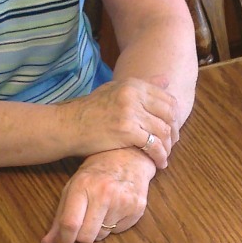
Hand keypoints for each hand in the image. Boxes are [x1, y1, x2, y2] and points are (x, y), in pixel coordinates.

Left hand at [41, 148, 155, 242]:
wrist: (129, 156)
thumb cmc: (97, 171)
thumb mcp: (73, 187)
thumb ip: (60, 216)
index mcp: (83, 185)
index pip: (70, 224)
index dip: (63, 240)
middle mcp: (104, 193)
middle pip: (86, 237)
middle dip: (80, 238)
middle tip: (80, 229)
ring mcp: (123, 202)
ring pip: (102, 236)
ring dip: (97, 230)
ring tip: (100, 211)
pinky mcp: (137, 209)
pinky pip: (118, 232)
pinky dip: (112, 226)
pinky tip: (114, 209)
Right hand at [63, 76, 177, 168]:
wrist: (68, 126)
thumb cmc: (89, 110)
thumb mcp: (115, 90)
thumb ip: (142, 85)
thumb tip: (166, 79)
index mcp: (133, 84)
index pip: (168, 99)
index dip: (174, 117)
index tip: (171, 129)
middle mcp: (134, 95)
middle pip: (169, 115)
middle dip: (174, 132)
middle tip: (171, 144)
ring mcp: (131, 112)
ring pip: (163, 131)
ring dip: (167, 147)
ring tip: (164, 156)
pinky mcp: (127, 131)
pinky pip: (153, 145)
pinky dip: (160, 156)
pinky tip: (159, 163)